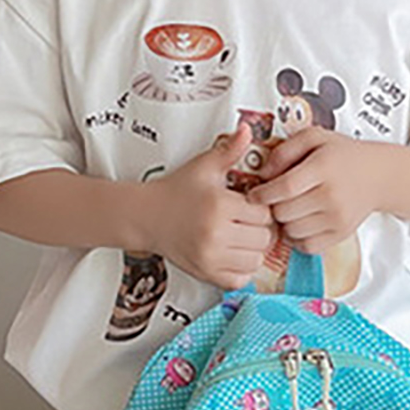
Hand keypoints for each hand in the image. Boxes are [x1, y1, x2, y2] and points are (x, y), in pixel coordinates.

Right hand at [137, 123, 274, 288]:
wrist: (144, 216)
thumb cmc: (176, 191)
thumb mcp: (203, 167)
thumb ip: (229, 150)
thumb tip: (246, 130)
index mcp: (219, 206)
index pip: (264, 214)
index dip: (259, 208)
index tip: (247, 205)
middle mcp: (215, 234)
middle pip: (264, 238)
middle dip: (258, 229)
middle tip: (243, 221)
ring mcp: (210, 257)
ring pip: (256, 260)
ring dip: (252, 250)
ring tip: (238, 237)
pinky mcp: (205, 273)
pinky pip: (241, 279)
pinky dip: (240, 270)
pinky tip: (230, 254)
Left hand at [248, 129, 387, 251]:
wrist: (378, 175)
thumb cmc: (342, 155)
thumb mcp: (314, 138)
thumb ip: (285, 150)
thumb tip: (263, 174)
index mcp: (324, 167)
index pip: (285, 188)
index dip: (262, 194)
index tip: (253, 195)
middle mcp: (332, 195)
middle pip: (285, 212)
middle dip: (271, 207)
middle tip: (272, 200)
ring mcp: (338, 218)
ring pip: (292, 231)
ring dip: (283, 223)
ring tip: (287, 209)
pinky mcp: (341, 234)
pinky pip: (306, 246)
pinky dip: (296, 238)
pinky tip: (298, 223)